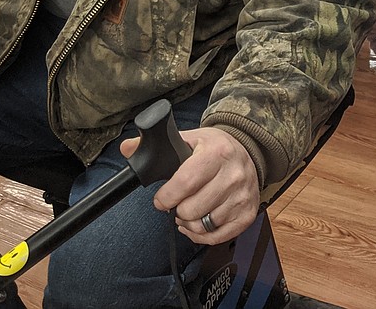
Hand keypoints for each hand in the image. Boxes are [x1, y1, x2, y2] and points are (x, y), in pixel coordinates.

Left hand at [121, 125, 258, 244]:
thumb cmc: (214, 148)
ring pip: (202, 226)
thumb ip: (157, 146)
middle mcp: (233, 175)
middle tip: (178, 202)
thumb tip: (127, 148)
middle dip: (177, 209)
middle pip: (192, 209)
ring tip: (188, 210)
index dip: (166, 197)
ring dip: (188, 222)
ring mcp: (242, 197)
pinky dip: (201, 235)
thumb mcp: (189, 138)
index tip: (161, 199)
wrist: (248, 152)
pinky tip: (197, 223)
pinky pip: (216, 237)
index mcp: (217, 153)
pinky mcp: (246, 215)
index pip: (185, 183)